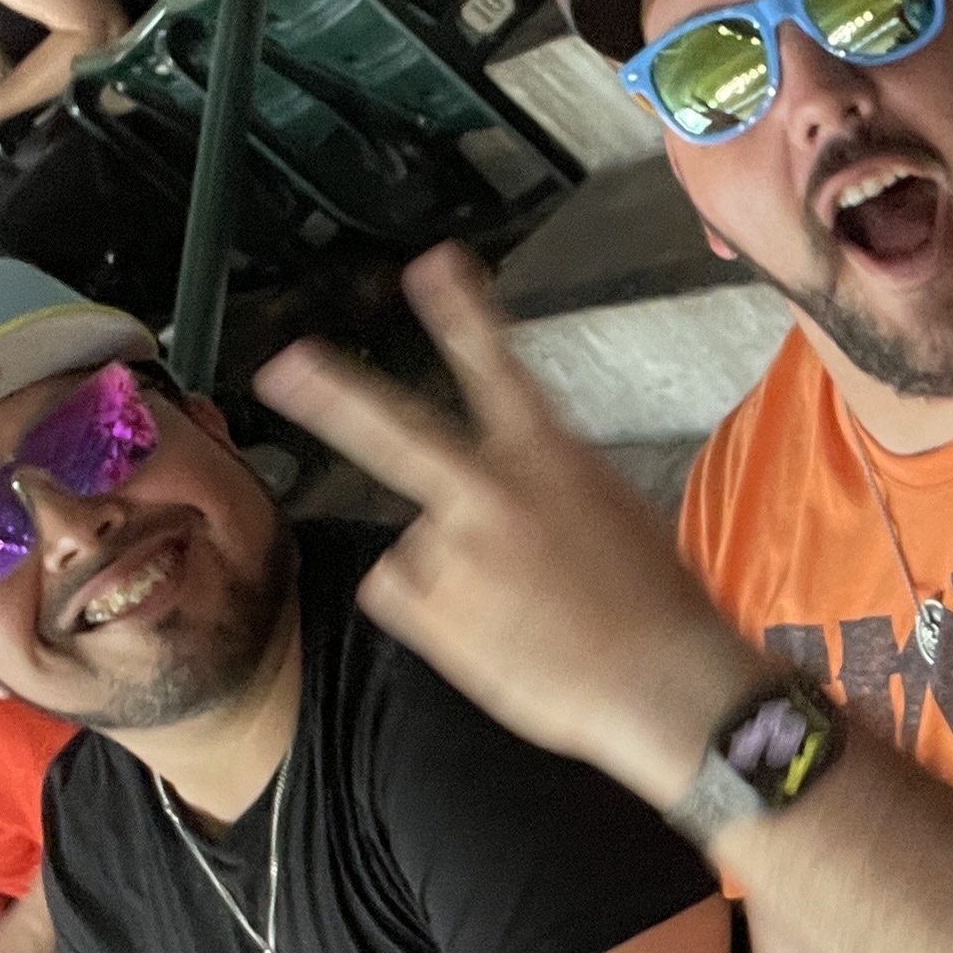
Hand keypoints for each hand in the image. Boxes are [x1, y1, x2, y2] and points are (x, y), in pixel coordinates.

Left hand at [254, 246, 767, 807]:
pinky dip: (435, 614)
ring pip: (422, 543)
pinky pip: (405, 594)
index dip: (461, 311)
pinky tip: (490, 631)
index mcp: (551, 456)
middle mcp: (492, 491)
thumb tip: (511, 482)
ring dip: (451, 570)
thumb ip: (553, 481)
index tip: (431, 267)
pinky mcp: (429, 609)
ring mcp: (454, 550)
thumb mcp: (619, 510)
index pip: (497, 366)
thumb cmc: (661, 604)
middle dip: (335, 396)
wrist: (665, 686)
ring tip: (518, 610)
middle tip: (286, 367)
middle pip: (396, 431)